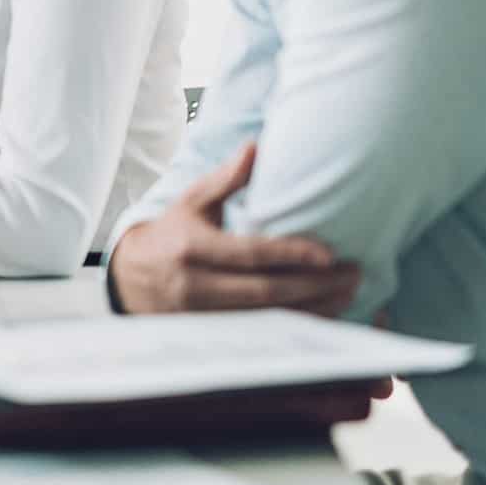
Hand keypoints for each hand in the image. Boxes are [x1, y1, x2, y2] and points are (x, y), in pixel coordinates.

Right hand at [109, 141, 359, 316]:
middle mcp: (195, 285)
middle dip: (315, 286)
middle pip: (265, 292)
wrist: (132, 278)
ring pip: (269, 319)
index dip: (291, 255)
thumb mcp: (192, 202)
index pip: (249, 254)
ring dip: (314, 310)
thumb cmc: (171, 234)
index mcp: (192, 248)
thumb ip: (226, 179)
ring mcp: (203, 317)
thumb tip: (255, 147)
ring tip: (348, 294)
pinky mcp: (212, 337)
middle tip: (353, 275)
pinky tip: (324, 318)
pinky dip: (297, 329)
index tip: (329, 254)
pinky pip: (264, 336)